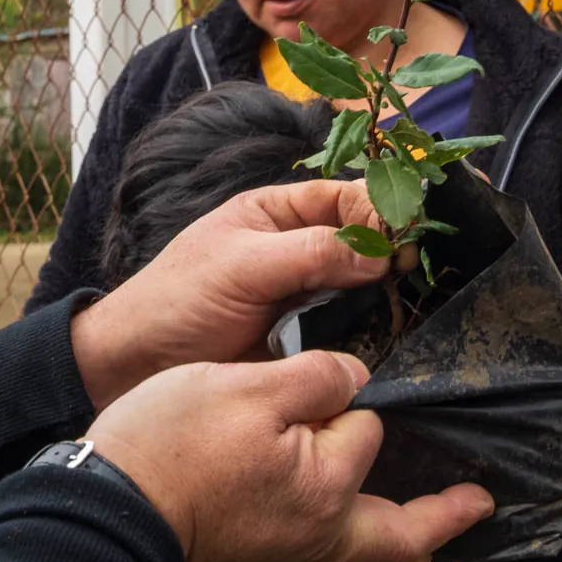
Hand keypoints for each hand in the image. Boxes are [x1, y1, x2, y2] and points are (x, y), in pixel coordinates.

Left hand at [69, 180, 394, 406]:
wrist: (139, 365)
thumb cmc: (178, 301)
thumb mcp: (242, 266)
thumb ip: (309, 253)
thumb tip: (380, 250)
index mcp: (276, 213)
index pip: (344, 197)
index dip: (379, 209)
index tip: (405, 234)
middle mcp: (297, 247)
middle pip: (363, 236)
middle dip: (396, 244)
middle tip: (421, 266)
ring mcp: (305, 293)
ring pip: (364, 280)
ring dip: (392, 285)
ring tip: (421, 294)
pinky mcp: (308, 337)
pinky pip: (352, 322)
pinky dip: (377, 323)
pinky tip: (399, 328)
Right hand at [86, 349, 493, 561]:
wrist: (109, 505)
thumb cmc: (172, 441)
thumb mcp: (245, 383)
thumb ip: (313, 377)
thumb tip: (353, 377)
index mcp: (326, 484)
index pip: (367, 429)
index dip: (352, 396)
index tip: (334, 375)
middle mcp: (320, 534)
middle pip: (403, 540)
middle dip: (444, 519)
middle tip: (479, 501)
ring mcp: (290, 557)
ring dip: (410, 551)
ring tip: (433, 537)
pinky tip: (355, 541)